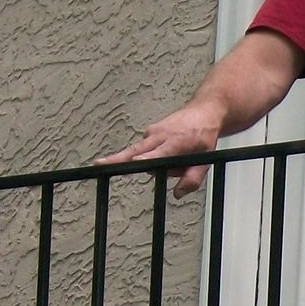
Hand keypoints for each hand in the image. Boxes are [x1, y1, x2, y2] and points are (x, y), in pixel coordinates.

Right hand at [97, 102, 225, 197]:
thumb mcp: (206, 159)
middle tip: (98, 165)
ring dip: (156, 164)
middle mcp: (160, 135)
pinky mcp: (148, 133)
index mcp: (176, 141)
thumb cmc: (204, 134)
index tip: (134, 162)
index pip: (158, 153)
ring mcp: (151, 133)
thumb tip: (177, 194)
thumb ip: (193, 178)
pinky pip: (146, 152)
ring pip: (144, 156)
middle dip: (118, 158)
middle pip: (135, 150)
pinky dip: (155, 157)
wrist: (204, 111)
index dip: (145, 159)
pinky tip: (171, 153)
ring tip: (179, 159)